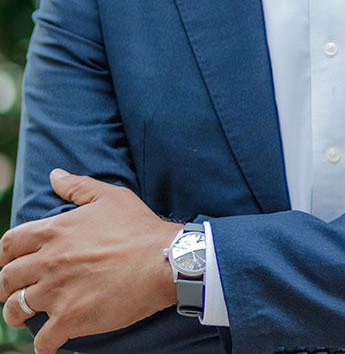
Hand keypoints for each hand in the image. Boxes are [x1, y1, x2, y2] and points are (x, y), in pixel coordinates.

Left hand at [0, 170, 181, 353]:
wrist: (162, 260)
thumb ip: (77, 186)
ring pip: (15, 310)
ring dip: (16, 314)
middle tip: (15, 291)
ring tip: (24, 316)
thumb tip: (54, 175)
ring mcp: (57, 292)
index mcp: (55, 231)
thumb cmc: (138, 227)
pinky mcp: (70, 319)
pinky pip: (42, 341)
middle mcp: (49, 261)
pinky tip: (51, 340)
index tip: (11, 262)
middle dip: (6, 287)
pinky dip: (43, 344)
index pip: (9, 244)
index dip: (5, 255)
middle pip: (6, 279)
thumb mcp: (109, 196)